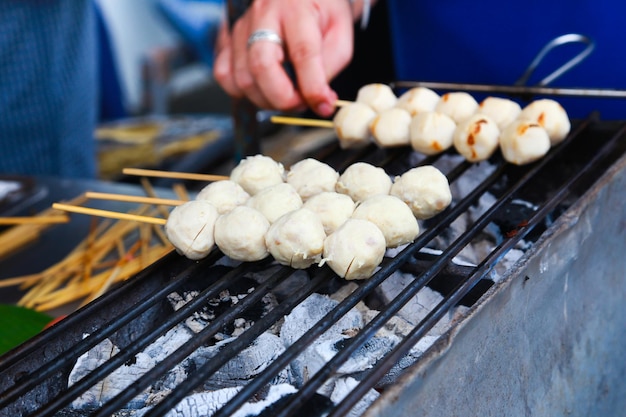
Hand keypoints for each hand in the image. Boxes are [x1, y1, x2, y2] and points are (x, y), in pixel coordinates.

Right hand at [213, 0, 353, 116]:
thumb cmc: (320, 11)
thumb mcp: (340, 33)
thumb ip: (332, 67)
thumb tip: (321, 103)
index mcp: (296, 8)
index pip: (302, 53)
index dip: (312, 87)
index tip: (323, 105)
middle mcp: (263, 14)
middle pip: (261, 66)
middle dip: (283, 98)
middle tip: (300, 102)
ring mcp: (240, 27)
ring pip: (242, 78)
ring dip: (266, 99)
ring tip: (286, 94)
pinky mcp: (226, 38)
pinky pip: (224, 75)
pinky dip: (243, 92)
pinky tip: (262, 86)